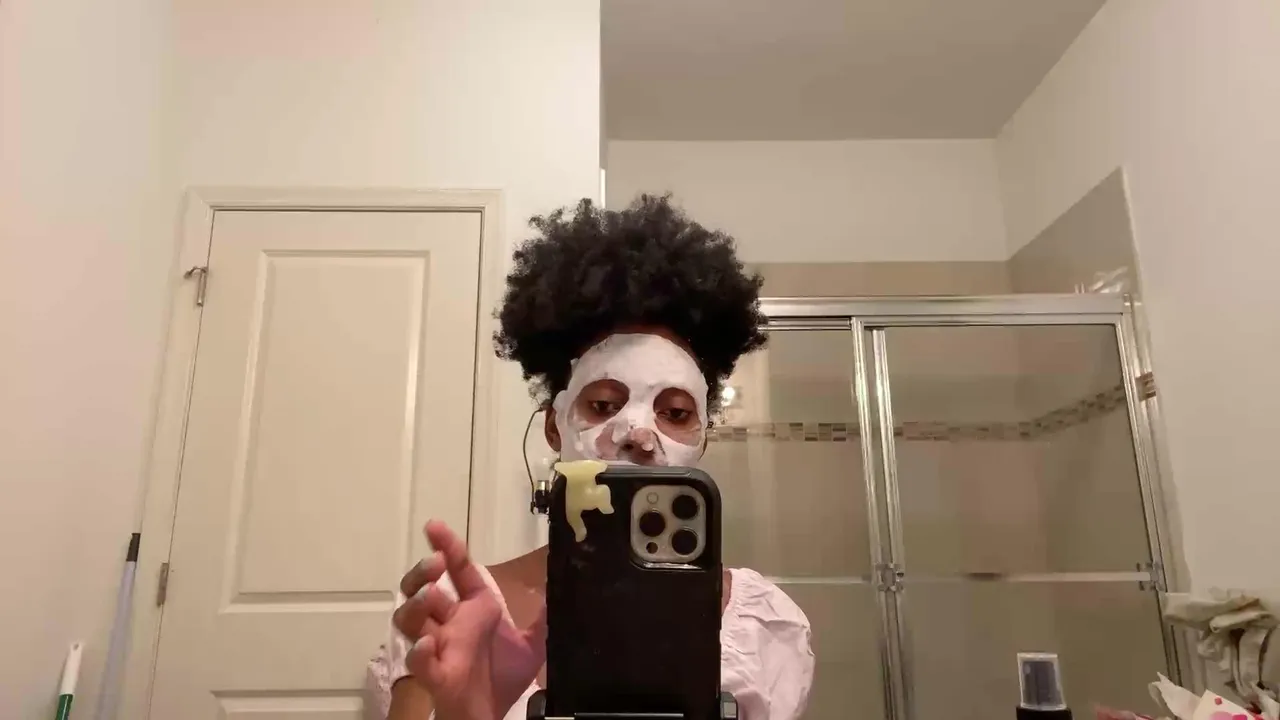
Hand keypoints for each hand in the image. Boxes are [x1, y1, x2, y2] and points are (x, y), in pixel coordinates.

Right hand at [394, 521, 546, 719]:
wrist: (492, 716)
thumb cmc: (501, 678)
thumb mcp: (533, 644)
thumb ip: (545, 616)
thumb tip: (563, 585)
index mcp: (472, 609)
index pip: (457, 570)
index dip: (447, 546)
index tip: (435, 526)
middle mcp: (450, 624)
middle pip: (422, 589)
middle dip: (423, 573)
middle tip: (437, 564)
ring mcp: (439, 648)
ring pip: (410, 620)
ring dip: (417, 604)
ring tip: (433, 595)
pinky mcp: (436, 675)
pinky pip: (419, 662)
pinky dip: (420, 652)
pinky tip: (430, 643)